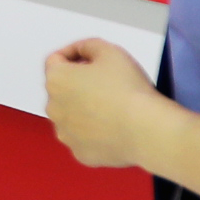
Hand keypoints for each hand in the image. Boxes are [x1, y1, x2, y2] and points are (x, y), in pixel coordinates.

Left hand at [43, 38, 171, 171]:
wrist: (145, 130)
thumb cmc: (128, 89)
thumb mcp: (109, 50)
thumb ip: (88, 46)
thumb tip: (81, 53)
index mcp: (56, 80)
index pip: (55, 60)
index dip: (74, 54)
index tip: (91, 57)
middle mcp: (53, 109)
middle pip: (62, 90)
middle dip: (78, 83)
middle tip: (106, 81)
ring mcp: (65, 134)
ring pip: (71, 116)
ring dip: (84, 108)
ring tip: (112, 105)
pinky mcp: (80, 153)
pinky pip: (83, 138)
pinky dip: (93, 132)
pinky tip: (113, 126)